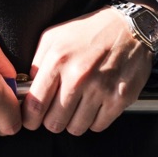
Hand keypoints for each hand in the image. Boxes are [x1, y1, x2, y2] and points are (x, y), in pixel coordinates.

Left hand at [21, 7, 152, 134]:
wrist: (129, 28)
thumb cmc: (90, 32)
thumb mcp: (55, 36)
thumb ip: (37, 62)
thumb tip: (27, 88)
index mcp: (58, 59)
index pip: (35, 104)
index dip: (30, 119)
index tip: (31, 121)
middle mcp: (78, 76)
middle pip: (54, 122)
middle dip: (52, 120)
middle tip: (57, 111)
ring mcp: (100, 89)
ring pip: (76, 128)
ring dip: (74, 121)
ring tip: (78, 104)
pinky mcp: (119, 99)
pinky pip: (98, 126)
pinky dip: (94, 120)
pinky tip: (95, 104)